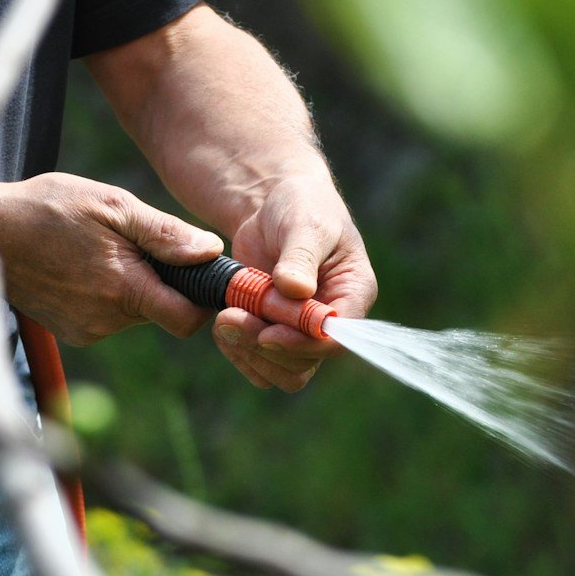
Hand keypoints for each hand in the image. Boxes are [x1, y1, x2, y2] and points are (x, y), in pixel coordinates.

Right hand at [0, 173, 222, 345]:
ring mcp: (87, 329)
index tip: (200, 274)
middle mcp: (107, 320)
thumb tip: (210, 251)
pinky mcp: (72, 332)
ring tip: (99, 250)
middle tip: (134, 242)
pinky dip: (107, 294)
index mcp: (123, 289)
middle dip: (161, 281)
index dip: (201, 299)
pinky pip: (109, 316)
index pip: (186, 320)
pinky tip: (81, 266)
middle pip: (161, 311)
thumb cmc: (48, 209)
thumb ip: (164, 233)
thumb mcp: (111, 205)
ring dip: (132, 284)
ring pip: (135, 312)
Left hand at [213, 174, 377, 390]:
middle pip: (307, 362)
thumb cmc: (299, 205)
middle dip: (267, 347)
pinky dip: (237, 351)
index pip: (338, 339)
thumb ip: (300, 257)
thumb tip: (295, 290)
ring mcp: (301, 331)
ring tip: (223, 319)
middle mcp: (330, 320)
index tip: (267, 333)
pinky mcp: (274, 332)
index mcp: (353, 293)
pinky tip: (221, 325)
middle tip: (229, 317)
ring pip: (283, 371)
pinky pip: (259, 363)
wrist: (271, 203)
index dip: (303, 344)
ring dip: (249, 354)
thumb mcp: (304, 223)